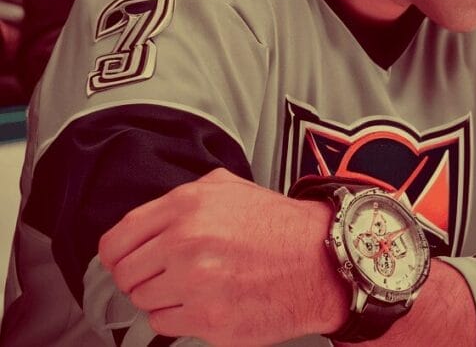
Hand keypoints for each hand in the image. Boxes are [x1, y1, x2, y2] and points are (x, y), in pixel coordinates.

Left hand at [98, 168, 348, 344]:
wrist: (322, 260)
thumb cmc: (280, 227)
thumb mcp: (229, 189)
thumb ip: (182, 199)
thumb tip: (145, 222)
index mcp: (186, 206)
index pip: (115, 242)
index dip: (117, 255)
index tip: (127, 261)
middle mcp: (186, 243)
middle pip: (125, 275)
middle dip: (143, 276)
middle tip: (169, 274)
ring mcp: (196, 284)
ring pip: (143, 301)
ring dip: (164, 297)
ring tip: (198, 286)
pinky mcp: (209, 319)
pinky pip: (165, 324)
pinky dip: (181, 317)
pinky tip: (210, 301)